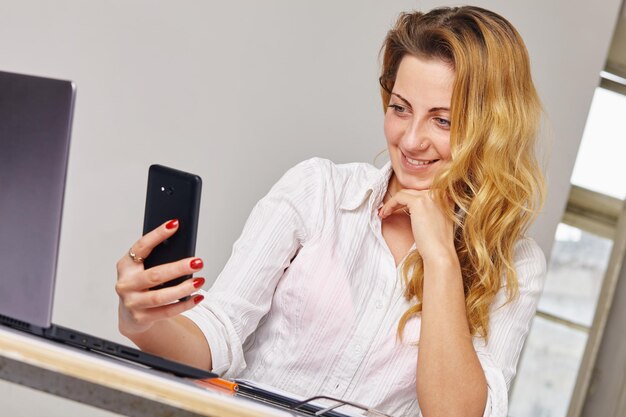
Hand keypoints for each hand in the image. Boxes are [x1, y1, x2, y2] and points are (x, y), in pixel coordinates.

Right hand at [115, 219, 204, 336]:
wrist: (131, 315)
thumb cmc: (143, 284)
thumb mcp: (144, 268)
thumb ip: (157, 258)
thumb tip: (183, 244)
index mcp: (125, 265)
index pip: (141, 247)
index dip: (157, 235)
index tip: (175, 224)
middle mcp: (125, 284)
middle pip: (154, 275)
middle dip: (178, 268)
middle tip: (198, 262)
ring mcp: (132, 303)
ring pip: (160, 297)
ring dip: (183, 289)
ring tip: (200, 281)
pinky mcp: (141, 318)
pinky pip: (167, 311)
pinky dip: (185, 304)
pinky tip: (198, 297)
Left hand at [379, 189, 455, 261]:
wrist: (439, 252)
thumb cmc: (437, 242)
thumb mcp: (436, 220)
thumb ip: (430, 209)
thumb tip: (413, 207)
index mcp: (446, 196)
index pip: (421, 193)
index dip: (407, 201)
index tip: (397, 209)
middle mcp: (439, 192)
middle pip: (413, 192)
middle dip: (398, 201)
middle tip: (387, 211)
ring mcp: (430, 196)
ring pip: (404, 193)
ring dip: (392, 203)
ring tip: (384, 213)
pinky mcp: (419, 202)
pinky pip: (398, 197)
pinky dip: (389, 204)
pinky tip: (385, 214)